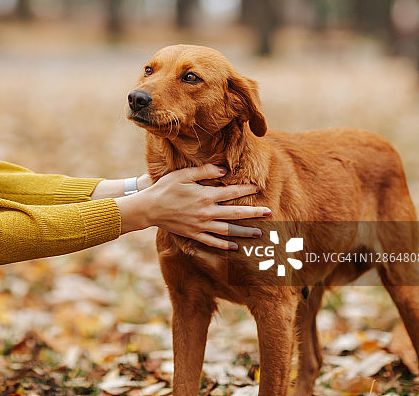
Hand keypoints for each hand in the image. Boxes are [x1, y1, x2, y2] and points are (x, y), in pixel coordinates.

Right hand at [115, 164, 269, 249]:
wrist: (148, 208)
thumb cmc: (165, 188)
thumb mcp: (183, 174)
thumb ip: (204, 171)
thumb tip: (224, 170)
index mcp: (205, 195)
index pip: (232, 193)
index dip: (247, 190)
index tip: (259, 188)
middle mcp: (206, 212)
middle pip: (235, 214)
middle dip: (254, 213)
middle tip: (269, 213)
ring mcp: (201, 226)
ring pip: (228, 230)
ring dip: (245, 232)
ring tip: (259, 234)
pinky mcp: (194, 235)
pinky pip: (213, 242)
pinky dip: (225, 245)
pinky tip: (236, 247)